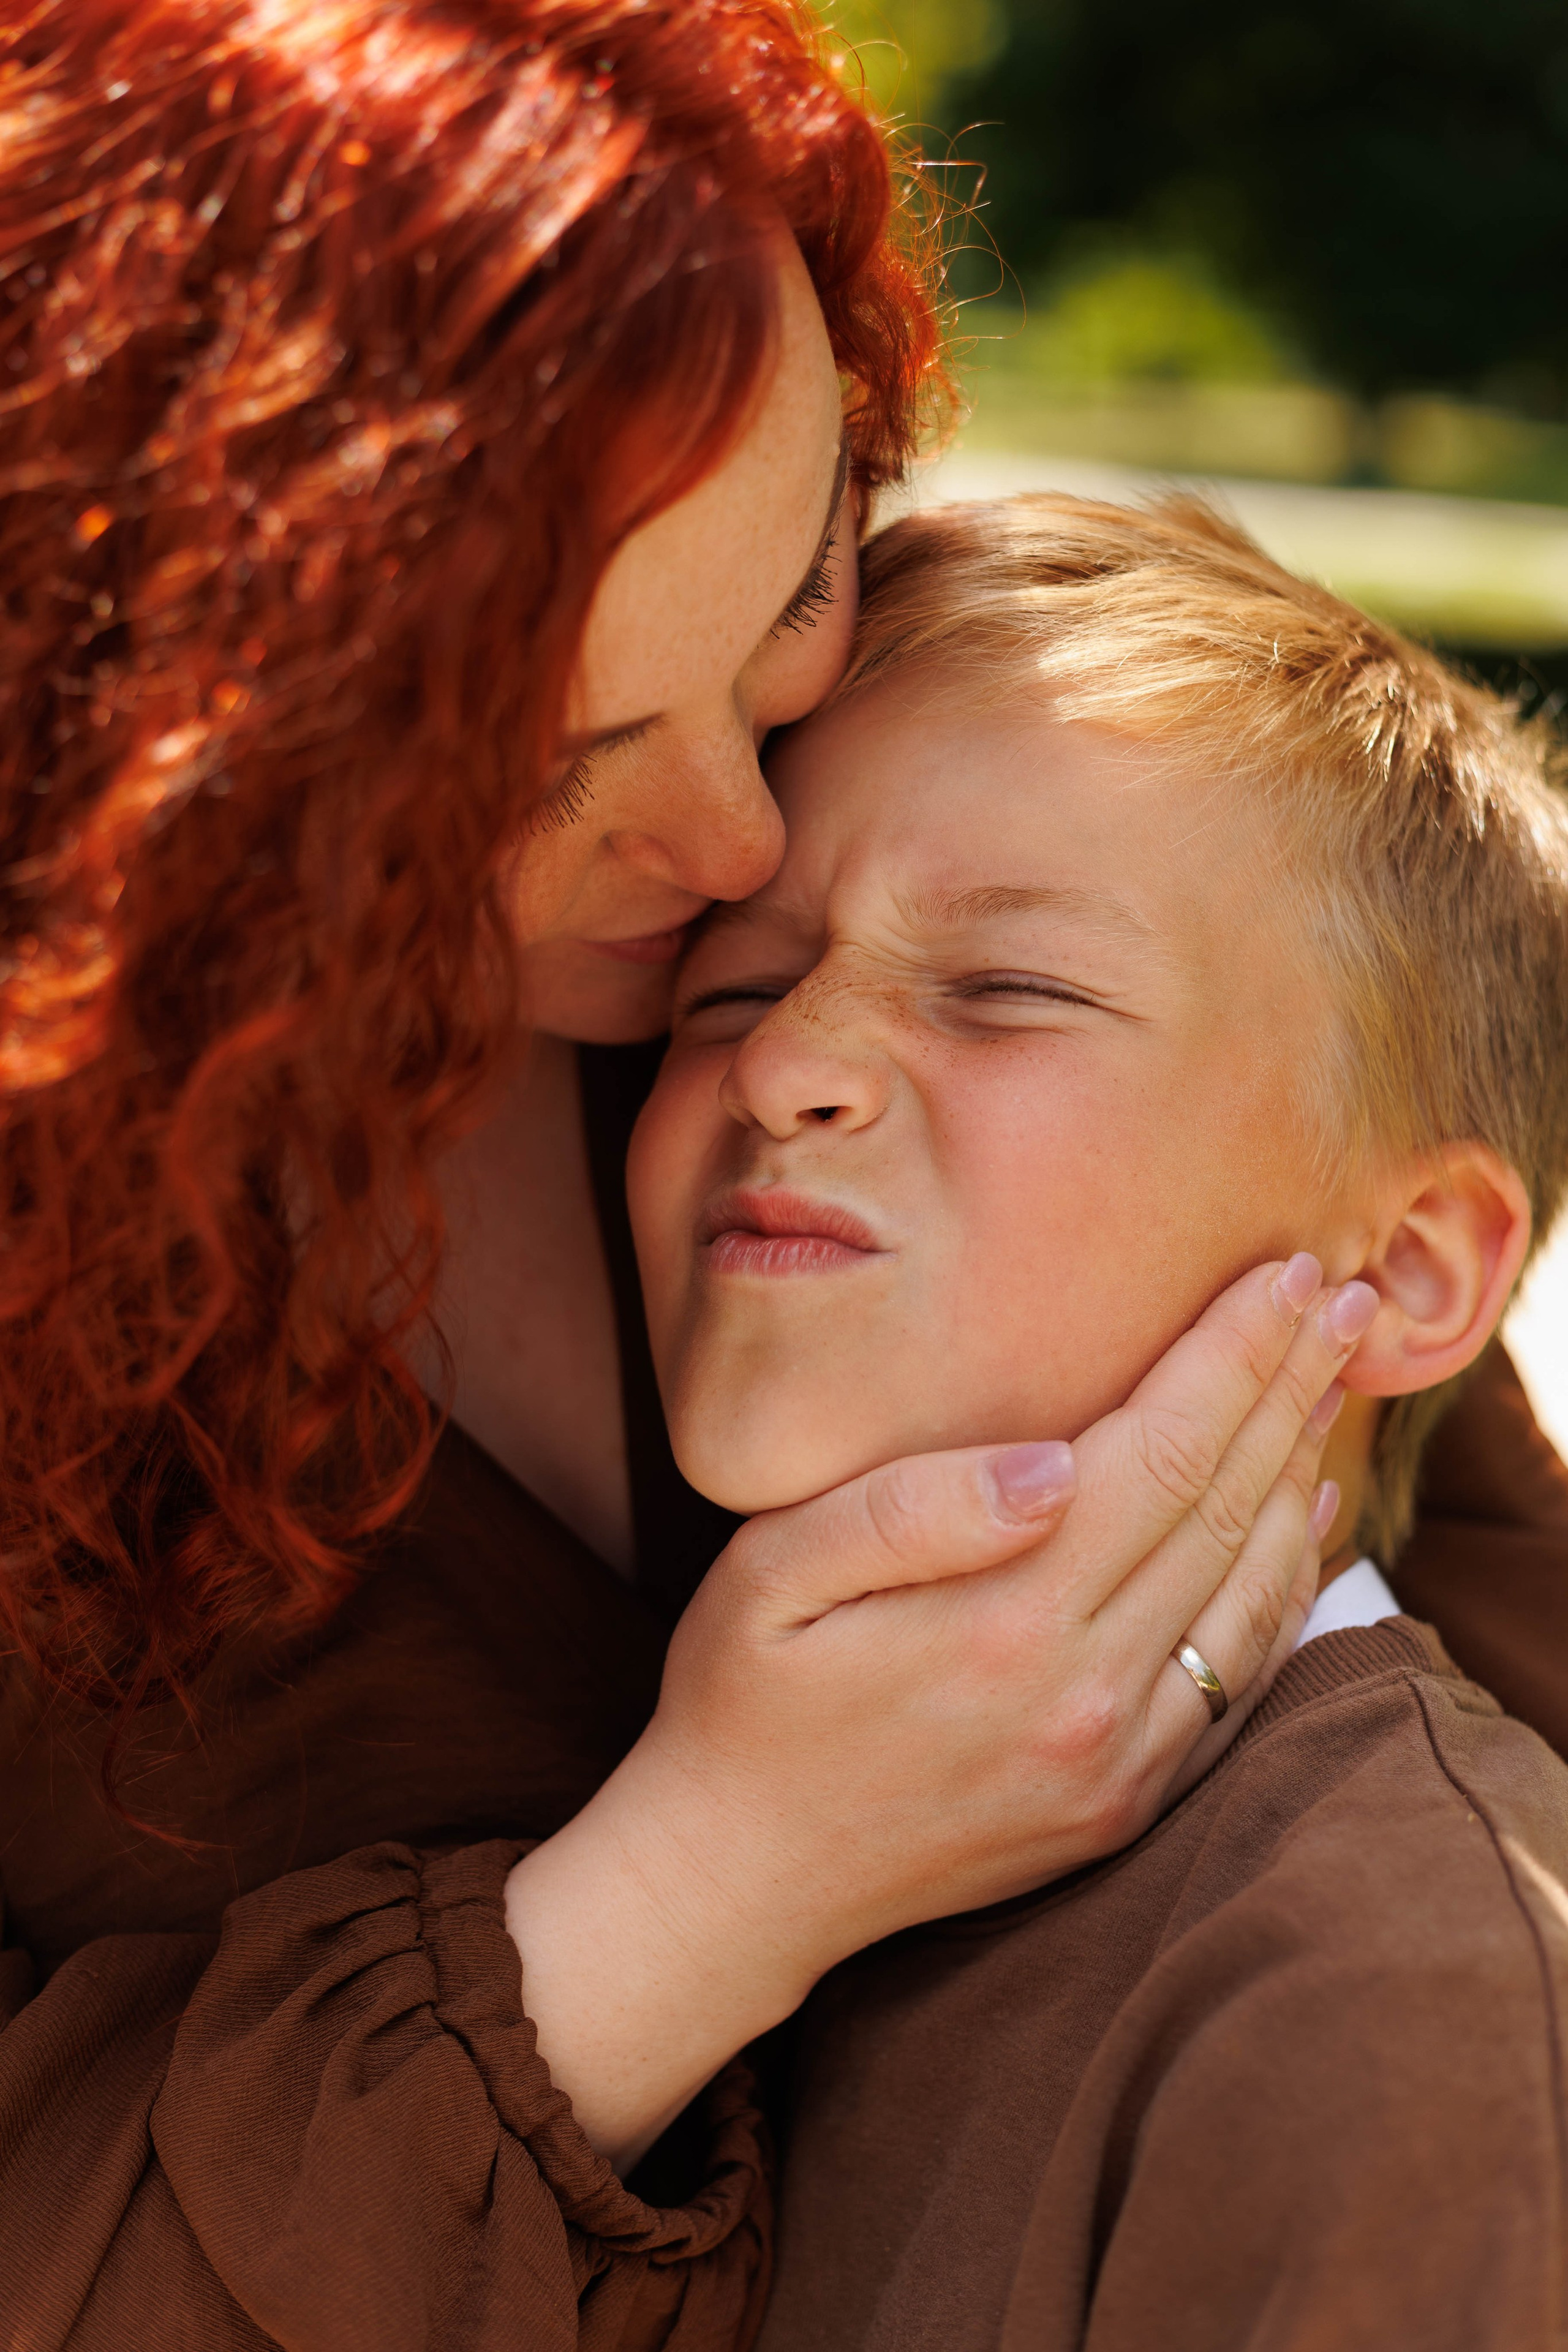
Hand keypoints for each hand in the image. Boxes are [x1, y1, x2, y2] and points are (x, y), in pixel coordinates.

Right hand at [507, 1254, 1369, 2167]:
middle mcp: (1082, 1699)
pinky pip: (1236, 1683)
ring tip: (1329, 1381)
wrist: (738, 1882)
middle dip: (1288, 1389)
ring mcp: (1113, 1764)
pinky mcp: (1121, 1806)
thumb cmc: (741, 1701)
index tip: (1285, 1274)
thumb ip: (911, 1510)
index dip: (1232, 1355)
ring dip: (1298, 1475)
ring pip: (1250, 1595)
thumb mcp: (773, 1575)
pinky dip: (1283, 1592)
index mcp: (1002, 1623)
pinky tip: (1298, 1522)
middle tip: (1343, 1298)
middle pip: (1223, 1509)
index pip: (1160, 1453)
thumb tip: (1054, 1464)